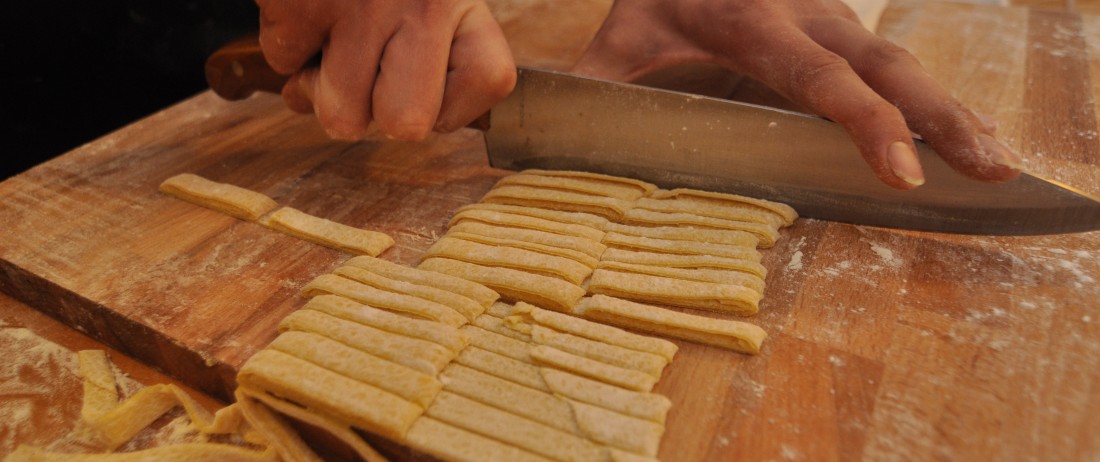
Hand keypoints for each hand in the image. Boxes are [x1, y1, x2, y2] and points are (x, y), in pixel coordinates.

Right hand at [256, 0, 515, 140]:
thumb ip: (436, 45)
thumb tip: (394, 123)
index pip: (490, 81)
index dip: (456, 101)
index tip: (434, 84)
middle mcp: (420, 1)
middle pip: (406, 123)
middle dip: (380, 114)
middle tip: (369, 76)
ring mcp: (356, 6)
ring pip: (339, 116)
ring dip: (324, 87)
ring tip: (331, 41)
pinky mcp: (296, 3)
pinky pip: (282, 62)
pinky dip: (284, 43)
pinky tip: (303, 10)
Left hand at [572, 0, 1021, 189]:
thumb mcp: (624, 32)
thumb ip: (599, 86)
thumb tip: (549, 148)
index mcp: (751, 19)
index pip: (816, 74)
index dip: (862, 121)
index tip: (901, 169)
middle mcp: (808, 14)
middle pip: (884, 66)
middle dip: (940, 117)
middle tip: (989, 167)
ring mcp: (833, 16)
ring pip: (903, 62)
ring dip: (954, 110)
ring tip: (999, 160)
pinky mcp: (844, 27)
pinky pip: (896, 63)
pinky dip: (937, 99)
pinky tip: (969, 133)